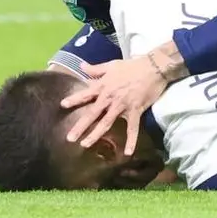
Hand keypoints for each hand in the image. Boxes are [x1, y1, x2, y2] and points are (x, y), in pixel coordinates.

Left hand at [60, 47, 178, 155]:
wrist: (154, 66)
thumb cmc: (132, 65)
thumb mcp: (111, 64)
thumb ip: (95, 68)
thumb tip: (81, 66)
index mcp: (103, 86)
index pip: (86, 94)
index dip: (74, 99)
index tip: (62, 105)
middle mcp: (110, 97)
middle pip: (92, 113)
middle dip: (80, 126)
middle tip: (69, 138)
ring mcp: (122, 105)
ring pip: (106, 123)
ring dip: (95, 135)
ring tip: (85, 145)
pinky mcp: (135, 110)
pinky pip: (132, 128)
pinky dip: (131, 140)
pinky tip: (128, 153)